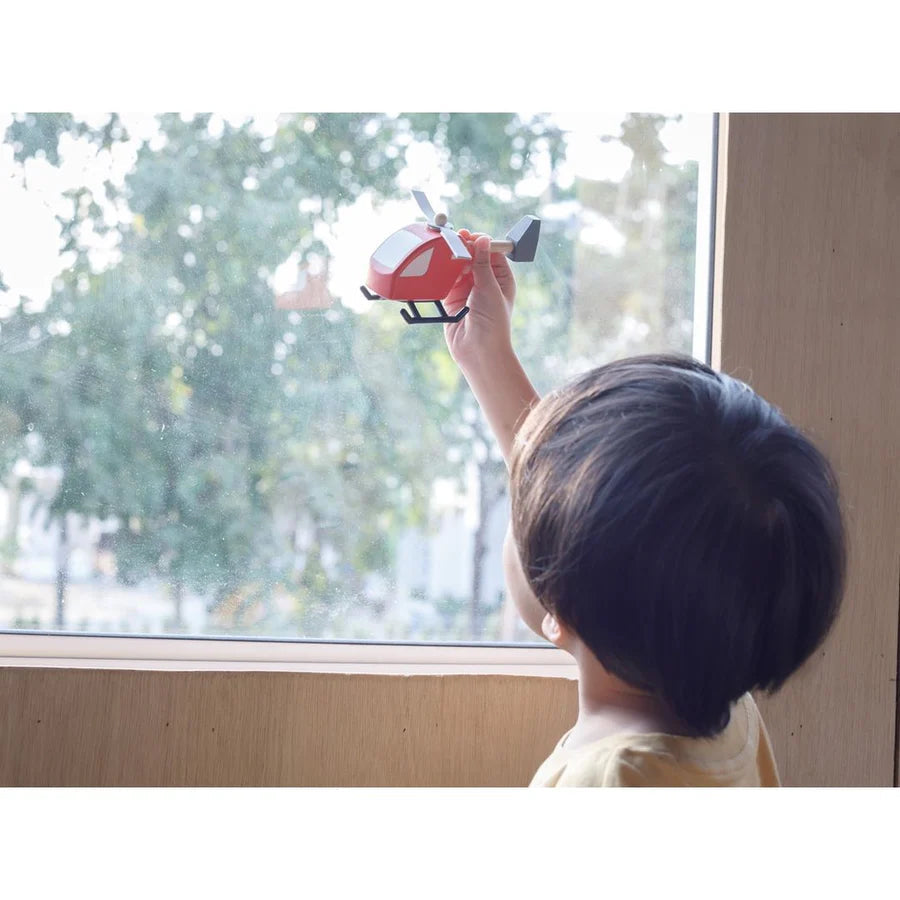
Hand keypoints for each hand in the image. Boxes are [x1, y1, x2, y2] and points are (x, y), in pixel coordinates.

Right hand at [442, 231, 516, 365]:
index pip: (491, 253)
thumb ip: (483, 263)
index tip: (470, 236)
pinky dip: (442, 273)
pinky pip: (445, 281)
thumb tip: (483, 240)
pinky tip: (438, 265)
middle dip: (463, 249)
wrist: (479, 351)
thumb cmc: (493, 323)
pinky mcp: (452, 300)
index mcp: (501, 279)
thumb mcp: (490, 288)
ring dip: (452, 260)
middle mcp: (485, 283)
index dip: (481, 243)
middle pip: (473, 258)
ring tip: (445, 251)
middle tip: (453, 240)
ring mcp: (468, 291)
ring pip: (458, 268)